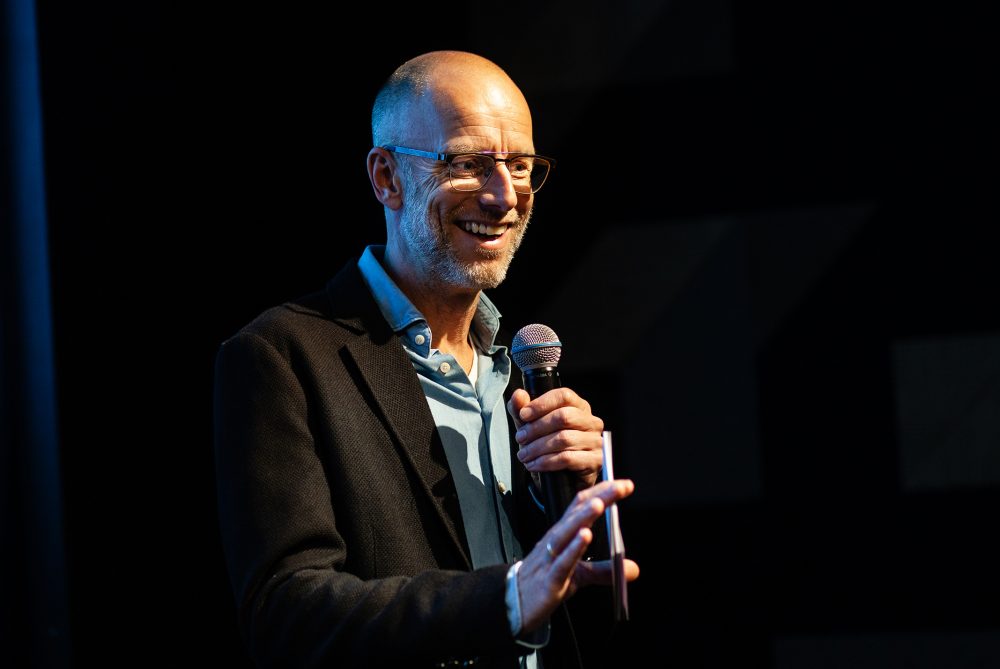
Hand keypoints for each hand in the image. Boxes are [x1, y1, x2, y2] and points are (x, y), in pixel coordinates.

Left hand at [507, 387, 603, 487]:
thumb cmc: (548, 447)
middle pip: (563, 417)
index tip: (523, 415)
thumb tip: (518, 395)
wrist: (561, 479)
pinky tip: (534, 464)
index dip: (541, 404)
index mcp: (579, 407)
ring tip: (524, 454)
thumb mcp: (531, 426)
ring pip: (564, 438)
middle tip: (520, 438)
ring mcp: (596, 441)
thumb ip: (522, 409)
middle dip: (536, 428)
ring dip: (538, 447)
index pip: (564, 396)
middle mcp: (592, 422)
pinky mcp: (595, 461)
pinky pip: (567, 458)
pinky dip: (545, 462)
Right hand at [516, 480, 639, 632]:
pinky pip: (562, 561)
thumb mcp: (578, 575)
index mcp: (562, 535)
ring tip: (600, 504)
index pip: (581, 506)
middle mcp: (555, 541)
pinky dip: (573, 548)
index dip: (601, 493)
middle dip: (599, 497)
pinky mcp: (549, 578)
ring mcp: (550, 557)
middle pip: (576, 513)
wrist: (514, 604)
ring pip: (566, 532)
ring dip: (583, 516)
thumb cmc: (543, 582)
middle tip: (620, 486)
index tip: (623, 484)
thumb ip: (604, 570)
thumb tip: (633, 569)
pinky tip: (585, 536)